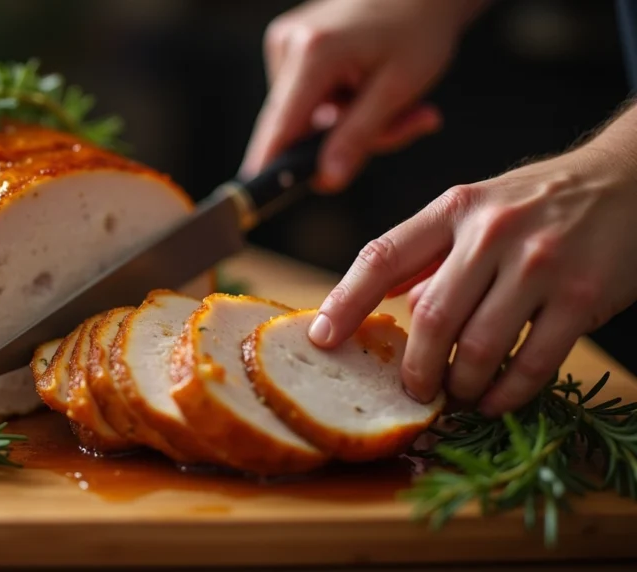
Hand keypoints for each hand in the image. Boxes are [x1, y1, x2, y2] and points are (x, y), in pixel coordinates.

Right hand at [240, 0, 489, 189]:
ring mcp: (285, 41)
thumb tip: (326, 180)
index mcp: (314, 52)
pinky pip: (305, 96)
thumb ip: (359, 137)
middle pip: (295, 124)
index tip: (255, 194)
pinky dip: (336, 104)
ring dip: (342, 123)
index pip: (282, 125)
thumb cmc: (419, 31)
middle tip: (399, 127)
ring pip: (303, 114)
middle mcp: (289, 43)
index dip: (270, 164)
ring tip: (384, 100)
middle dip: (339, 139)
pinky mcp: (289, 43)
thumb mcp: (399, 89)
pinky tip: (363, 85)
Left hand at [307, 109, 636, 416]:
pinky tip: (496, 400)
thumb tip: (382, 298)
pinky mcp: (581, 295)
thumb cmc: (537, 202)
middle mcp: (491, 232)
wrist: (628, 180)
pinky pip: (533, 362)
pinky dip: (507, 393)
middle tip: (413, 390)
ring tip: (457, 395)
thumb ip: (428, 253)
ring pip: (479, 346)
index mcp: (453, 208)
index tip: (321, 338)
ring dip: (461, 385)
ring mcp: (540, 263)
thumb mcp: (474, 209)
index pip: (382, 255)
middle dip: (415, 369)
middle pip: (431, 318)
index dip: (345, 301)